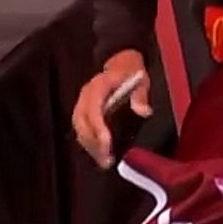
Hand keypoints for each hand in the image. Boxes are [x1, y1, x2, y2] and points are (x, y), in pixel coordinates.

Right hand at [72, 49, 151, 168]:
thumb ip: (141, 95)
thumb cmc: (131, 71)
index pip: (93, 108)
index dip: (98, 126)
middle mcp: (86, 94)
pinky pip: (81, 129)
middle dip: (93, 142)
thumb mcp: (141, 79)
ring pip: (79, 128)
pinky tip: (100, 155)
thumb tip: (143, 111)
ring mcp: (82, 103)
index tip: (107, 143)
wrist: (121, 61)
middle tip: (107, 159)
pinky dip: (89, 143)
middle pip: (82, 121)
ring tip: (104, 162)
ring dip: (90, 146)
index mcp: (99, 85)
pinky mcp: (83, 111)